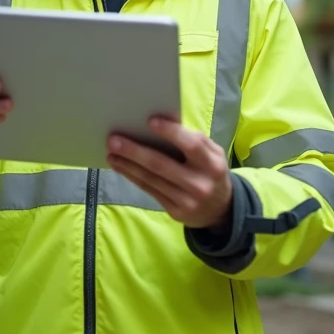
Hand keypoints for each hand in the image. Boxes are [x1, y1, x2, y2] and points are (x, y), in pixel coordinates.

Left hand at [106, 117, 232, 229]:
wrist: (222, 210)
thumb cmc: (211, 171)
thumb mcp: (212, 153)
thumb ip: (194, 139)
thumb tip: (163, 122)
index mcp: (212, 164)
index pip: (191, 145)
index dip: (171, 132)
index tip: (150, 121)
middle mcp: (200, 183)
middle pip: (161, 164)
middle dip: (134, 151)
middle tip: (113, 140)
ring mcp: (186, 201)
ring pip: (150, 179)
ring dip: (127, 165)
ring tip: (111, 152)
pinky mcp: (175, 212)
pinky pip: (149, 190)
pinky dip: (133, 177)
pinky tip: (121, 167)